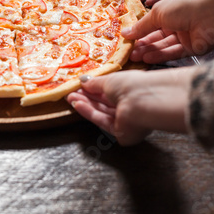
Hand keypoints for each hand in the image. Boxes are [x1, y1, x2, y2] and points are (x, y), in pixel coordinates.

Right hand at [66, 69, 190, 145]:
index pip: (109, 91)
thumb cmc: (131, 85)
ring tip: (70, 98)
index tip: (78, 86)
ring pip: (102, 112)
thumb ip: (94, 83)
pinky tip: (77, 105)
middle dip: (86, 97)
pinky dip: (89, 113)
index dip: (93, 88)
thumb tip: (83, 80)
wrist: (144, 102)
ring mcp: (127, 120)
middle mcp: (130, 106)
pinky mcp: (122, 133)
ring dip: (85, 105)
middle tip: (70, 93)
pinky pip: (103, 122)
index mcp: (131, 90)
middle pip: (104, 103)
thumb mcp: (109, 80)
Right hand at [122, 0, 213, 63]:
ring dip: (149, 51)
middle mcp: (178, 23)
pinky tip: (147, 58)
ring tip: (134, 56)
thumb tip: (126, 33)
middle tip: (128, 51)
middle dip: (142, 44)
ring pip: (164, 46)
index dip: (138, 31)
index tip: (125, 39)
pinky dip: (160, 55)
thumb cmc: (185, 5)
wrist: (213, 13)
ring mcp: (186, 36)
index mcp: (170, 10)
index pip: (151, 23)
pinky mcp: (193, 48)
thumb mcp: (157, 13)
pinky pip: (174, 52)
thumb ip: (141, 25)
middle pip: (156, 36)